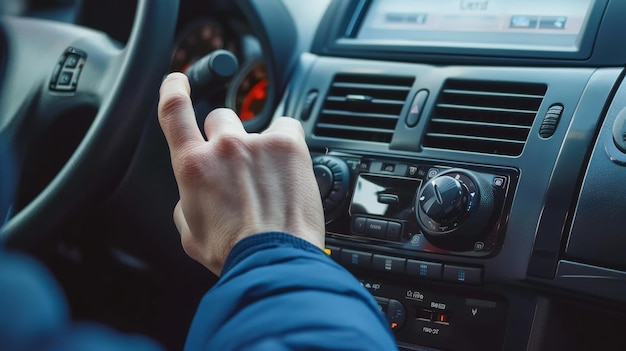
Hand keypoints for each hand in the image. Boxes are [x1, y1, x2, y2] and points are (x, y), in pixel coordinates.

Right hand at [157, 73, 324, 275]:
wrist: (273, 261)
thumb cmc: (233, 253)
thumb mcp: (191, 234)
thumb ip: (187, 204)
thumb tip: (194, 197)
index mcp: (192, 165)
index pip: (174, 112)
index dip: (173, 90)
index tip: (178, 81)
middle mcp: (222, 147)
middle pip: (220, 119)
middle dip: (228, 139)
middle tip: (241, 169)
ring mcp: (256, 143)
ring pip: (257, 127)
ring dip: (260, 148)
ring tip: (272, 182)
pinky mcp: (288, 145)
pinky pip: (287, 128)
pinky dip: (287, 144)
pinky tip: (289, 169)